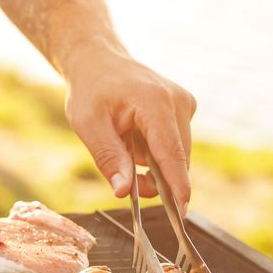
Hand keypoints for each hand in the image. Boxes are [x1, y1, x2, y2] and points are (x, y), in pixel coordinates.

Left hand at [63, 39, 196, 213]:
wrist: (98, 61)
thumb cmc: (90, 90)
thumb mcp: (88, 125)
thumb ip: (108, 158)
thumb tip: (123, 191)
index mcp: (155, 103)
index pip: (171, 152)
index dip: (176, 184)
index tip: (182, 211)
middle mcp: (177, 101)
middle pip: (176, 158)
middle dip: (154, 178)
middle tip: (124, 180)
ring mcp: (184, 103)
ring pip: (177, 154)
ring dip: (153, 165)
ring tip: (125, 148)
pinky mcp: (184, 108)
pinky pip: (174, 143)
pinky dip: (155, 152)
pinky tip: (134, 140)